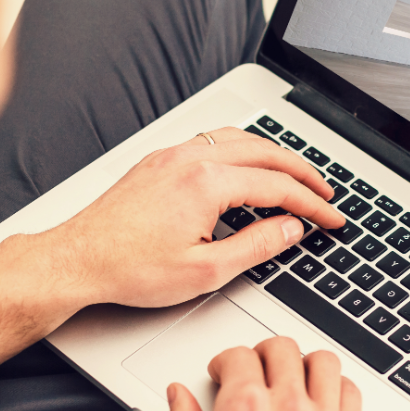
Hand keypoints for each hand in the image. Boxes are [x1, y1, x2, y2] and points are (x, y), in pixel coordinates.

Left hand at [44, 128, 344, 307]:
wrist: (77, 261)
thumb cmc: (129, 268)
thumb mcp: (207, 271)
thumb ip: (257, 245)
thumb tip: (290, 229)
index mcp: (207, 183)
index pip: (278, 186)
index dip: (312, 204)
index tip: (332, 217)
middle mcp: (190, 159)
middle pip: (265, 152)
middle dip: (302, 172)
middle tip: (325, 192)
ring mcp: (172, 156)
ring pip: (238, 139)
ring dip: (273, 154)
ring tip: (294, 174)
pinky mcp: (158, 162)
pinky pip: (212, 142)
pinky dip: (243, 150)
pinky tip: (247, 166)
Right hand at [167, 337, 362, 410]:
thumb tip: (179, 396)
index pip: (239, 355)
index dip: (226, 359)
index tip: (225, 370)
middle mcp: (287, 409)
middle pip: (282, 348)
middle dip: (263, 353)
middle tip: (257, 368)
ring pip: (324, 361)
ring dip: (305, 363)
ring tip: (293, 377)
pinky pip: (352, 393)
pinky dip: (337, 387)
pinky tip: (323, 399)